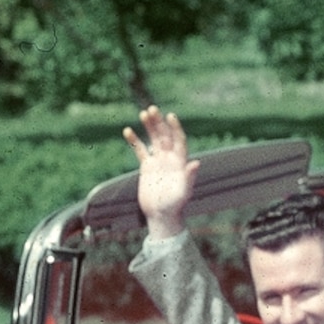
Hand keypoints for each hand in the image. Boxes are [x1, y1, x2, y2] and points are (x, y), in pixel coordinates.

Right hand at [122, 104, 196, 238]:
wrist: (161, 215)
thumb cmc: (175, 205)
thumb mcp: (184, 192)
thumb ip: (189, 177)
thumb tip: (196, 163)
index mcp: (180, 162)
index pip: (179, 140)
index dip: (175, 128)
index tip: (170, 116)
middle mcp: (170, 159)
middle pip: (165, 136)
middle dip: (159, 123)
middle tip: (152, 109)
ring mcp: (158, 161)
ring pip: (153, 139)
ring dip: (149, 127)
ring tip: (143, 113)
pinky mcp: (147, 167)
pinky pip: (140, 150)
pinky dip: (134, 140)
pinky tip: (127, 130)